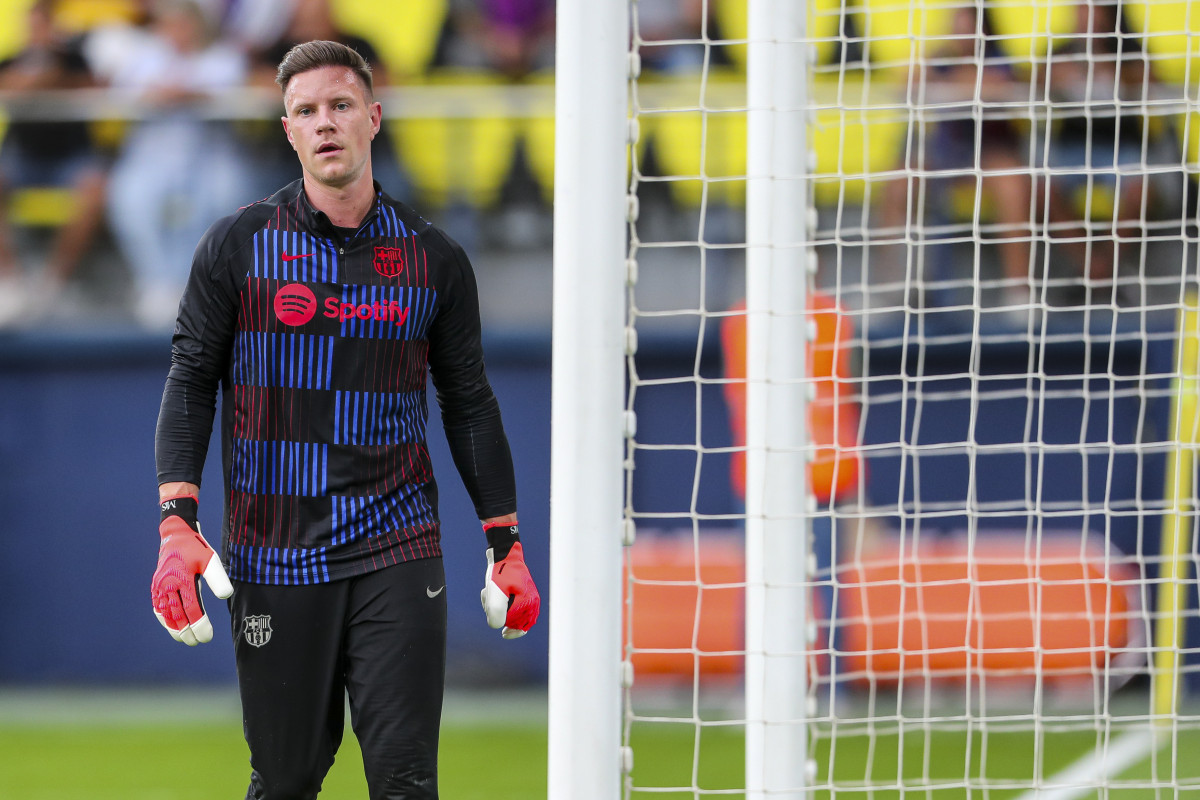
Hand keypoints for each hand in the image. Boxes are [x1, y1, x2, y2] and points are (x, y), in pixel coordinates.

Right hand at [151, 496, 232, 645]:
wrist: (175, 534)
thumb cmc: (196, 548)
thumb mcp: (210, 559)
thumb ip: (217, 578)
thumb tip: (225, 596)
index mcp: (182, 580)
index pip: (191, 609)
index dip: (199, 625)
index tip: (207, 637)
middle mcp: (168, 585)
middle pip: (177, 615)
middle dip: (187, 631)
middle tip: (197, 642)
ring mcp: (159, 587)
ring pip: (165, 614)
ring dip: (174, 628)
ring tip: (184, 640)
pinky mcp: (155, 586)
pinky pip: (158, 607)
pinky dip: (164, 619)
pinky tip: (171, 627)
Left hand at [480, 522, 540, 638]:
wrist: (503, 553)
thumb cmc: (500, 572)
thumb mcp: (495, 593)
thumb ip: (496, 613)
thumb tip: (498, 626)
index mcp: (529, 603)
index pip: (518, 626)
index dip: (505, 626)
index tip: (498, 625)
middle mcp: (532, 602)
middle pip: (514, 622)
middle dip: (498, 615)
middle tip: (487, 602)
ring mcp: (527, 597)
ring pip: (510, 614)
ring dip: (495, 607)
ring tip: (486, 593)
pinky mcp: (520, 594)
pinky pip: (510, 606)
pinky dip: (498, 602)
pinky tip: (489, 591)